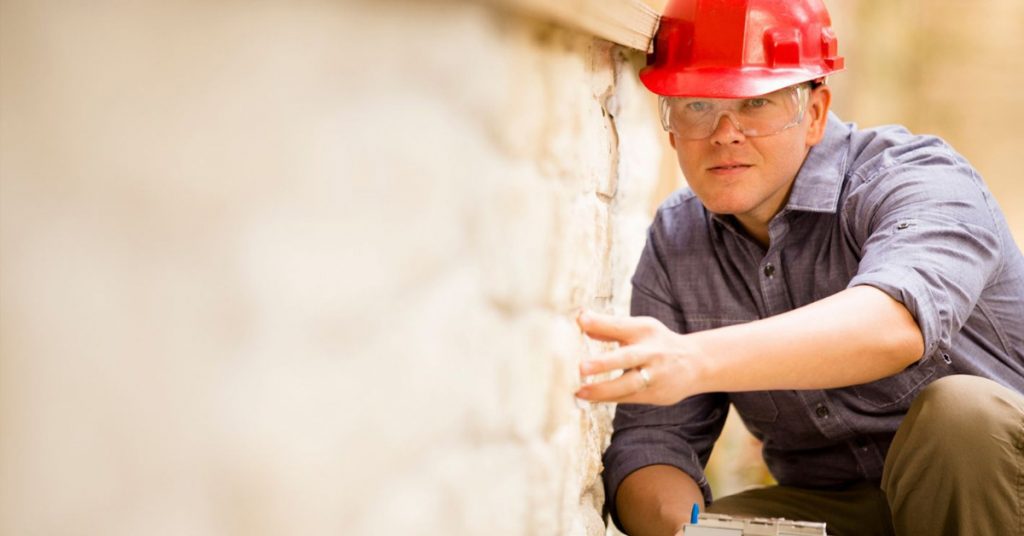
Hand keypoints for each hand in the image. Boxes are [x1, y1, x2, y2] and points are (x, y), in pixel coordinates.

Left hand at [575, 310, 701, 404]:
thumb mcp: (638, 329)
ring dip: (602, 390)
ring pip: (627, 385)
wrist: (695, 364)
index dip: (600, 323)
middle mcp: (652, 353)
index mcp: (645, 331)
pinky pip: (628, 398)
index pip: (621, 325)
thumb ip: (610, 328)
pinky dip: (608, 399)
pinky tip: (591, 399)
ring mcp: (655, 376)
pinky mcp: (655, 394)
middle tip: (581, 367)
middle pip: (627, 358)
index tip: (580, 320)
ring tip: (580, 391)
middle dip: (604, 363)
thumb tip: (581, 320)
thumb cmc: (657, 343)